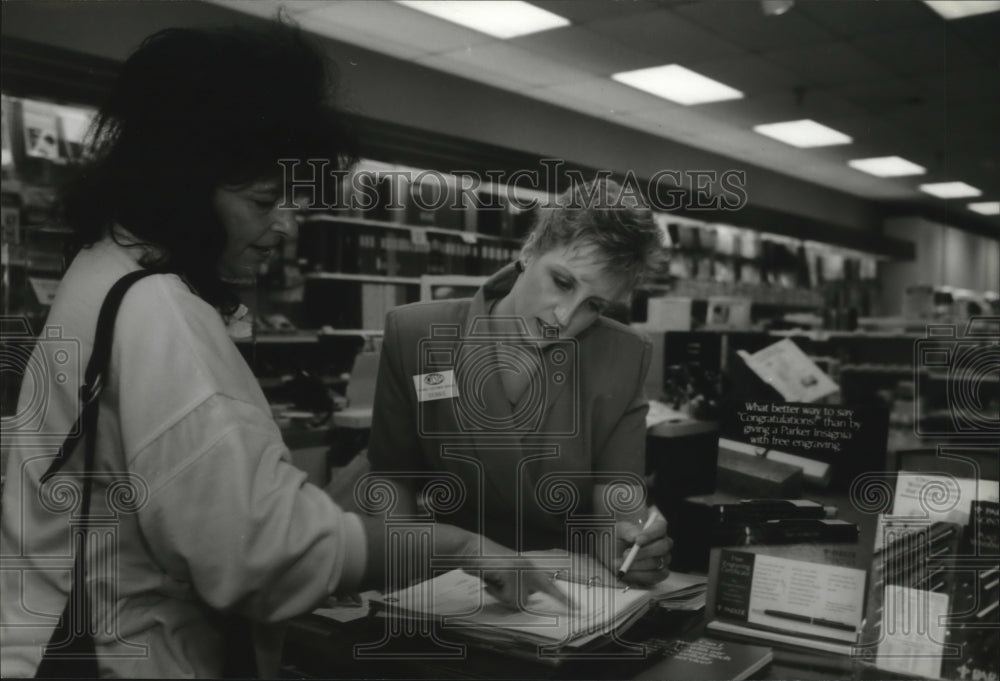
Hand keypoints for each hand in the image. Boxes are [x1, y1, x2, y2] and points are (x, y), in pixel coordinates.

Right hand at [447, 531, 571, 610]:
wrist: (471, 547)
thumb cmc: (486, 563)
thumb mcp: (506, 576)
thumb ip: (519, 585)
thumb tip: (524, 600)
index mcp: (530, 567)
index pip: (550, 586)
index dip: (563, 598)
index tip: (576, 608)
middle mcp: (529, 568)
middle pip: (526, 601)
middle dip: (509, 598)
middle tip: (497, 584)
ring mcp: (521, 570)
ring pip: (516, 602)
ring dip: (501, 596)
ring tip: (493, 580)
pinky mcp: (511, 573)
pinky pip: (507, 597)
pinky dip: (496, 593)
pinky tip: (491, 579)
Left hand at [609, 510, 671, 586]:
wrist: (611, 554)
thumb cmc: (617, 538)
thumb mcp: (618, 530)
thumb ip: (626, 530)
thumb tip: (635, 535)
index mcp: (655, 525)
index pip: (660, 526)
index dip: (651, 534)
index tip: (638, 540)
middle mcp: (663, 541)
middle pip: (664, 546)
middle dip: (645, 552)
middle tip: (627, 554)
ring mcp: (663, 558)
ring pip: (658, 562)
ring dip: (638, 565)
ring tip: (622, 563)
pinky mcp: (660, 573)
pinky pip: (655, 576)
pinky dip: (639, 575)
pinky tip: (627, 572)